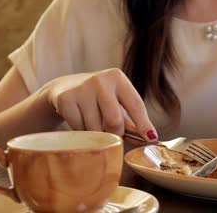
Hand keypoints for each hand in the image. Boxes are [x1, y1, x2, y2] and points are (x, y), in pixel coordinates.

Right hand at [43, 68, 157, 141]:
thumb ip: (132, 121)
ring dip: (98, 135)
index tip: (151, 138)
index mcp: (118, 78)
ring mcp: (82, 89)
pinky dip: (82, 132)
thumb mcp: (116, 102)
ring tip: (94, 125)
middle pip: (115, 121)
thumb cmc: (99, 99)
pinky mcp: (66, 99)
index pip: (136, 104)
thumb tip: (149, 139)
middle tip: (113, 134)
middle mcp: (100, 80)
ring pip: (96, 128)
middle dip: (116, 133)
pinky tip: (80, 121)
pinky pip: (79, 129)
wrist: (64, 87)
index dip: (144, 123)